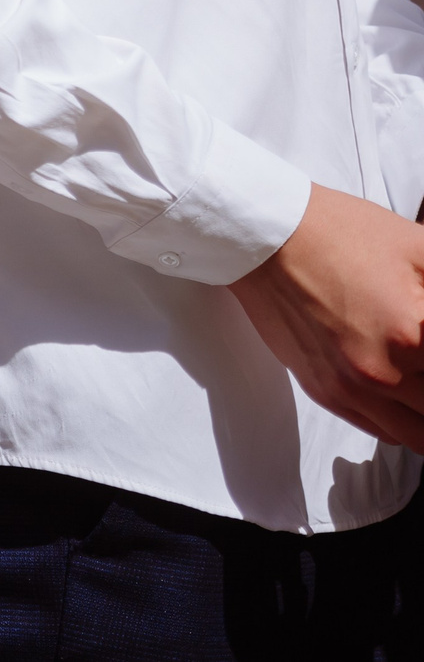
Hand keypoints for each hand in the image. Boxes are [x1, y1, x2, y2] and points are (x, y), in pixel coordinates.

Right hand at [229, 183, 423, 448]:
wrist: (262, 236)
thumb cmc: (338, 233)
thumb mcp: (420, 248)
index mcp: (414, 332)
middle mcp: (384, 372)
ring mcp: (351, 388)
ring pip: (420, 436)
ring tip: (423, 379)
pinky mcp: (325, 391)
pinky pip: (384, 432)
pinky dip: (409, 424)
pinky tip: (412, 397)